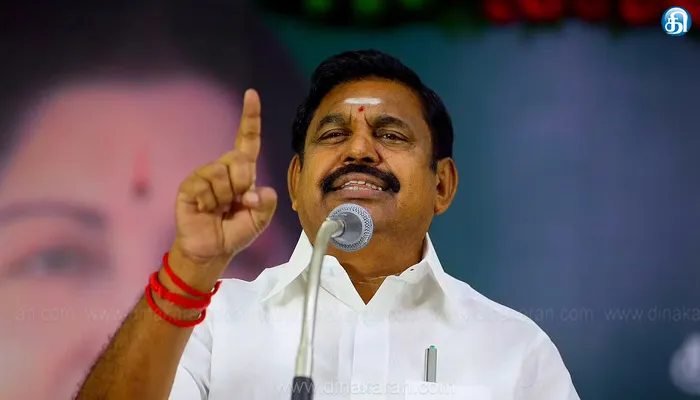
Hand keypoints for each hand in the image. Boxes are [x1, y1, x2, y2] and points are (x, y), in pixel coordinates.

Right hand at [171, 89, 276, 275]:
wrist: (212, 251)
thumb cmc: (235, 231)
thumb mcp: (259, 220)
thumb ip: (266, 204)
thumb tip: (256, 192)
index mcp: (242, 172)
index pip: (247, 141)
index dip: (250, 118)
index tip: (251, 94)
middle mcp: (223, 169)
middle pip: (239, 159)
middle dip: (243, 183)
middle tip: (237, 202)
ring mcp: (204, 176)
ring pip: (222, 173)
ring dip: (226, 197)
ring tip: (220, 209)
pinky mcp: (189, 187)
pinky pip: (204, 186)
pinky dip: (210, 203)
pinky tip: (207, 210)